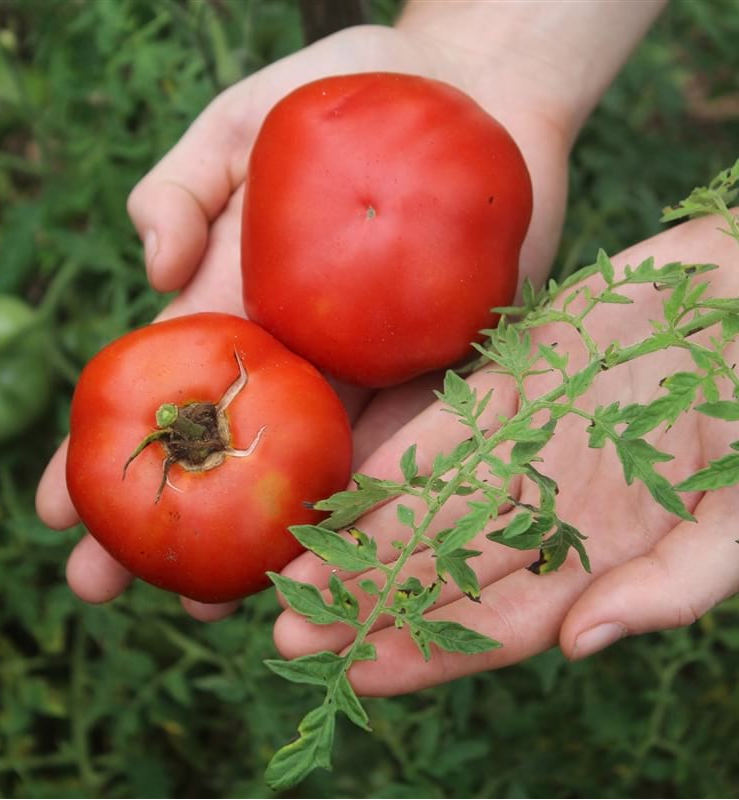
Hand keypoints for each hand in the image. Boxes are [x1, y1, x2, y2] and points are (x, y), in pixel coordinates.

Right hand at [36, 19, 575, 618]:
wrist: (471, 91)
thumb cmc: (348, 92)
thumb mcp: (243, 119)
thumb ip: (185, 185)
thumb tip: (153, 270)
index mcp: (246, 304)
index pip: (165, 389)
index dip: (108, 447)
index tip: (59, 509)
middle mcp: (304, 354)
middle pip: (227, 451)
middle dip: (165, 519)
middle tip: (109, 587)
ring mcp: (374, 371)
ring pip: (312, 472)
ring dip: (261, 542)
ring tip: (211, 606)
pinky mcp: (450, 371)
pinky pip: (410, 443)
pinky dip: (372, 499)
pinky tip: (333, 557)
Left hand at [273, 201, 738, 695]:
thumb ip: (676, 585)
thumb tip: (581, 643)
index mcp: (607, 548)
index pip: (499, 618)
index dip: (428, 650)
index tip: (357, 671)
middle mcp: (557, 499)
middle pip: (447, 569)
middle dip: (372, 606)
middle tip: (291, 637)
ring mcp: (536, 436)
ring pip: (433, 506)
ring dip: (365, 544)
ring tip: (295, 579)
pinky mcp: (526, 369)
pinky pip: (449, 424)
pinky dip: (397, 462)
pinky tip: (344, 495)